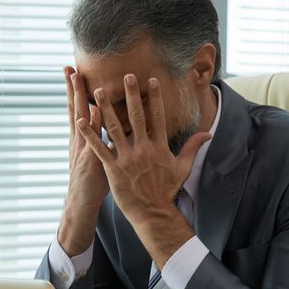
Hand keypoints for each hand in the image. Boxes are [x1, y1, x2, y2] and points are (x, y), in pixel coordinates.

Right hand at [57, 67, 108, 255]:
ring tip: (77, 79)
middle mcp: (78, 138)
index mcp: (80, 137)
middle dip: (72, 87)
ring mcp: (82, 147)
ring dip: (78, 97)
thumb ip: (99, 136)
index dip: (74, 90)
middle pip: (74, 107)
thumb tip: (105, 118)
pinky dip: (91, 125)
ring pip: (79, 117)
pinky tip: (92, 111)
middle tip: (69, 67)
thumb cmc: (91, 179)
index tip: (73, 71)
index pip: (77, 108)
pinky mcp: (89, 158)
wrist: (81, 202)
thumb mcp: (93, 154)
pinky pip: (91, 138)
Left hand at [77, 74, 209, 261]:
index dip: (154, 97)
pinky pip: (99, 148)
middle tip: (126, 76)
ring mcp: (127, 158)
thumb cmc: (167, 190)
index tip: (151, 80)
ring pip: (114, 128)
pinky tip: (80, 120)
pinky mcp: (113, 169)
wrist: (153, 212)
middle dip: (131, 95)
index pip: (157, 116)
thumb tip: (208, 133)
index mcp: (159, 147)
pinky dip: (89, 134)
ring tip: (97, 91)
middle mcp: (143, 149)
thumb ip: (193, 147)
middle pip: (136, 116)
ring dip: (105, 108)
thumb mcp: (183, 167)